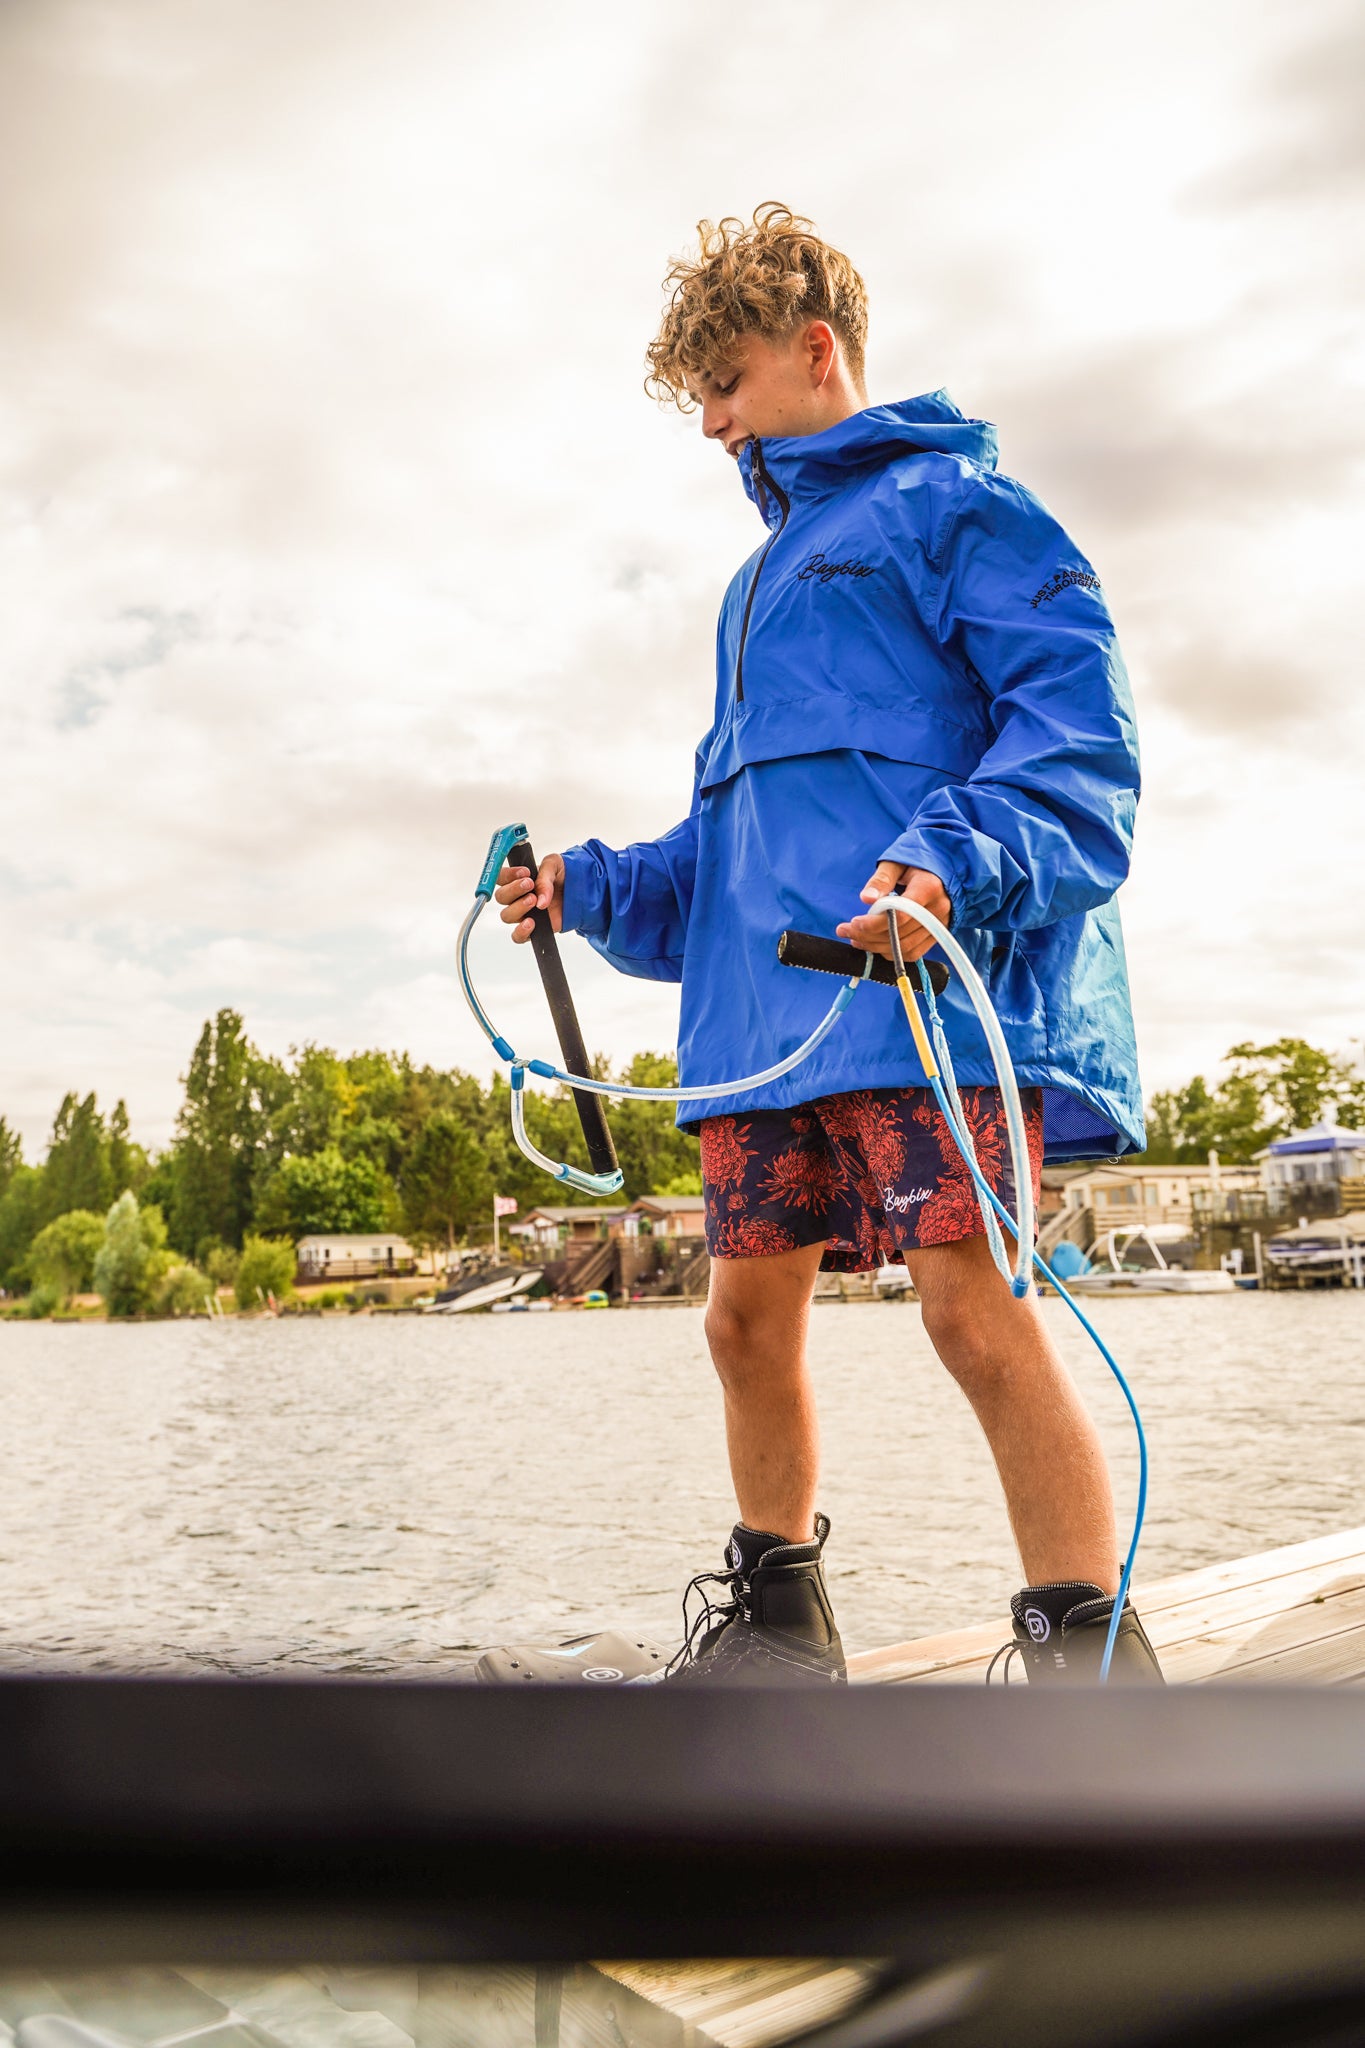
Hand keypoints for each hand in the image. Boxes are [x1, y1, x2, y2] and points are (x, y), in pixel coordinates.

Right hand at [494, 853, 564, 942]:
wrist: (580, 890)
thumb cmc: (563, 875)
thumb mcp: (555, 865)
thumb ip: (545, 876)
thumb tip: (540, 899)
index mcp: (517, 879)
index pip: (500, 877)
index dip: (507, 875)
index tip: (525, 872)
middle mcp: (516, 897)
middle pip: (501, 897)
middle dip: (514, 890)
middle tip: (529, 885)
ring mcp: (523, 914)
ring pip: (506, 915)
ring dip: (518, 907)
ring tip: (534, 901)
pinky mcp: (533, 928)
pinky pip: (518, 936)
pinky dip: (521, 931)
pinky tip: (532, 923)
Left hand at [836, 860, 950, 962]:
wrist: (946, 867)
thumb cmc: (917, 861)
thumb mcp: (896, 862)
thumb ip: (881, 879)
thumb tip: (866, 898)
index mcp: (929, 887)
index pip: (900, 915)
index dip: (873, 923)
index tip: (853, 922)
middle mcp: (938, 910)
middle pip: (900, 933)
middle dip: (868, 936)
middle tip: (845, 931)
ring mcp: (940, 925)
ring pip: (905, 947)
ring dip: (876, 946)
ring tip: (855, 938)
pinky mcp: (937, 935)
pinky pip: (913, 953)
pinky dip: (891, 953)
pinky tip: (874, 944)